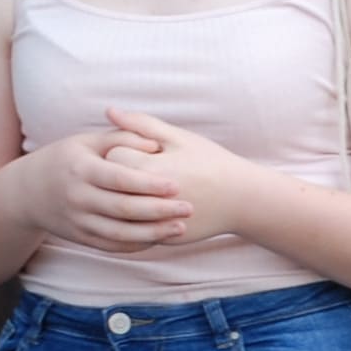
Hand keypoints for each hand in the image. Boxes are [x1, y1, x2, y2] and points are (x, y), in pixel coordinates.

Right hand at [6, 127, 189, 255]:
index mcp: (81, 170)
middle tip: (188, 208)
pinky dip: (138, 244)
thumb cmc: (67, 159)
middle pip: (124, 209)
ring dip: (153, 233)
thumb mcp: (87, 141)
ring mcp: (78, 222)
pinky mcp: (81, 238)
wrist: (29, 192)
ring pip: (120, 233)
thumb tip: (155, 145)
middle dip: (159, 211)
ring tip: (181, 226)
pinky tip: (160, 237)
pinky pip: (113, 245)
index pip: (120, 179)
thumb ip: (122, 137)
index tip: (176, 185)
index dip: (149, 184)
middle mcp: (78, 198)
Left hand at [102, 109, 262, 240]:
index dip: (125, 148)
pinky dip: (138, 218)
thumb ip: (141, 124)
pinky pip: (136, 229)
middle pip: (112, 184)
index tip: (144, 149)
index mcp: (150, 170)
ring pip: (120, 211)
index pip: (112, 156)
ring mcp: (155, 223)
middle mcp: (149, 200)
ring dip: (127, 197)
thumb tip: (109, 111)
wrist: (242, 199)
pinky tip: (152, 205)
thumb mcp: (179, 138)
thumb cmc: (210, 162)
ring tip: (146, 186)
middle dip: (123, 174)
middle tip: (144, 167)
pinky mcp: (162, 239)